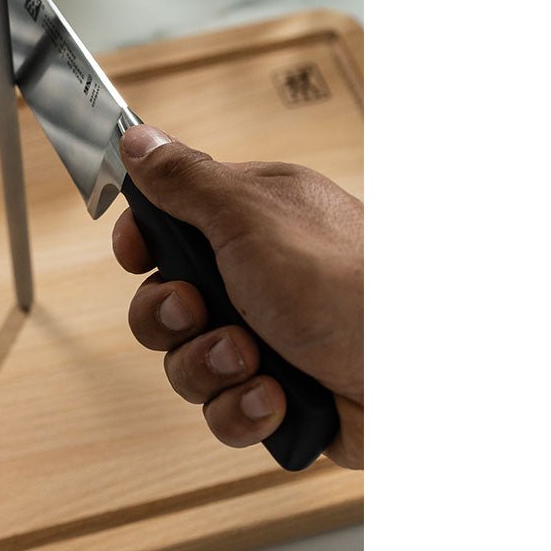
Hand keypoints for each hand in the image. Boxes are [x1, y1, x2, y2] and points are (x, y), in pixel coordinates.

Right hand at [111, 126, 363, 468]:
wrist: (414, 378)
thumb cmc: (345, 283)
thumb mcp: (250, 215)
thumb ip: (185, 180)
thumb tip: (136, 138)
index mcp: (252, 220)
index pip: (169, 226)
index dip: (143, 245)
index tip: (139, 255)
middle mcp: (256, 278)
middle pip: (165, 301)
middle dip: (171, 316)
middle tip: (198, 309)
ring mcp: (268, 340)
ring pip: (186, 362)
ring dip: (210, 365)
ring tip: (253, 359)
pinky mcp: (279, 396)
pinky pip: (222, 411)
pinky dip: (243, 408)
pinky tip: (277, 397)